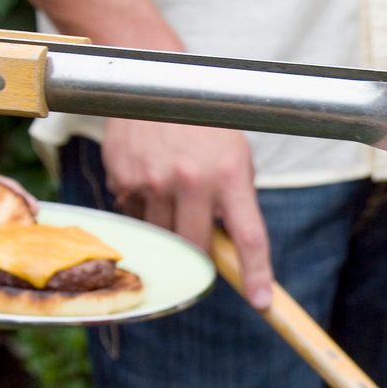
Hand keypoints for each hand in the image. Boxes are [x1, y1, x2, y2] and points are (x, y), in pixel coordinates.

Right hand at [99, 118, 272, 307]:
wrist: (155, 85)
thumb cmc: (205, 124)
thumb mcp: (235, 155)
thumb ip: (235, 198)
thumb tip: (231, 246)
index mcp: (230, 175)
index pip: (249, 237)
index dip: (257, 274)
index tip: (262, 302)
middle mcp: (192, 181)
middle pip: (196, 249)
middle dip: (199, 254)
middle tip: (200, 242)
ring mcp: (153, 183)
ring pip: (163, 238)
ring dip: (169, 231)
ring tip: (173, 196)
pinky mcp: (124, 180)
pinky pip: (136, 218)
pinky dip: (145, 211)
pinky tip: (150, 182)